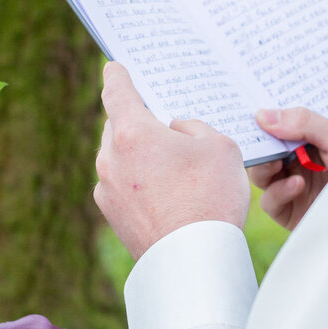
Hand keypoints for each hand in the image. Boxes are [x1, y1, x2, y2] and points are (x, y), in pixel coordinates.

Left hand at [95, 62, 250, 258]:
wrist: (193, 261)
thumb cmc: (210, 198)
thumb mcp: (220, 146)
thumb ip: (193, 127)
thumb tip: (175, 132)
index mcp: (132, 133)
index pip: (116, 91)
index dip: (117, 75)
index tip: (115, 67)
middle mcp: (110, 159)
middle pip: (118, 126)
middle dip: (136, 121)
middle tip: (162, 121)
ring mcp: (108, 190)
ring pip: (120, 158)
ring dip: (139, 155)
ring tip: (173, 164)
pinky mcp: (113, 216)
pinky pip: (124, 186)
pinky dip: (139, 182)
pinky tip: (168, 193)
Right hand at [247, 108, 327, 229]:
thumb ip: (303, 123)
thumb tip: (263, 115)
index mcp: (310, 137)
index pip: (281, 123)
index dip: (266, 115)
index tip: (251, 106)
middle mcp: (299, 160)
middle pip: (265, 149)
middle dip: (260, 142)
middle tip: (256, 135)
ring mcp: (292, 184)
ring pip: (261, 173)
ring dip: (265, 166)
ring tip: (276, 162)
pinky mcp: (290, 211)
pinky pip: (270, 200)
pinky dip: (279, 191)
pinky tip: (297, 185)